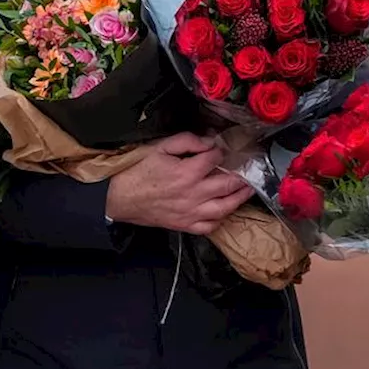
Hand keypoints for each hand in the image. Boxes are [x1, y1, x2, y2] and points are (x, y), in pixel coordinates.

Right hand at [105, 133, 252, 234]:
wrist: (117, 199)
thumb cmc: (137, 171)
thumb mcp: (159, 147)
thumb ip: (187, 140)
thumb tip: (209, 141)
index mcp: (187, 172)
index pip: (215, 158)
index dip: (222, 150)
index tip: (224, 147)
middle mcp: (193, 194)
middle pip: (228, 184)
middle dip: (242, 175)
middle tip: (251, 168)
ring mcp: (190, 212)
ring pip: (224, 208)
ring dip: (240, 198)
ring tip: (248, 189)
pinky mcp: (184, 225)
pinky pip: (209, 227)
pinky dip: (220, 220)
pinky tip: (225, 211)